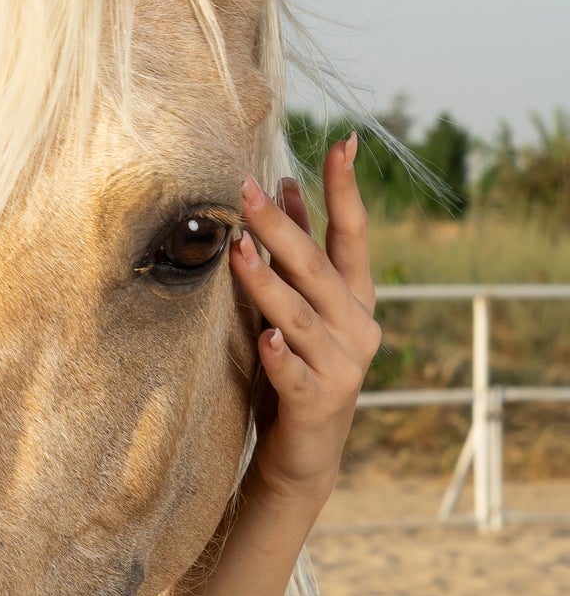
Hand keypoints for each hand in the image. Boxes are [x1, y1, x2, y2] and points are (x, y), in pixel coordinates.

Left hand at [230, 134, 381, 513]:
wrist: (302, 452)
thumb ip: (295, 252)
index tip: (341, 142)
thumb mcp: (296, 302)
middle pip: (318, 268)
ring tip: (239, 252)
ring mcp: (341, 367)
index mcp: (353, 298)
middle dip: (283, 227)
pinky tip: (267, 341)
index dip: (345, 190)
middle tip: (246, 190)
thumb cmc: (294, 365)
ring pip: (301, 317)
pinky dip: (281, 357)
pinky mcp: (317, 404)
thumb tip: (283, 184)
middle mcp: (357, 327)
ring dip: (269, 283)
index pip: (352, 235)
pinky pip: (296, 375)